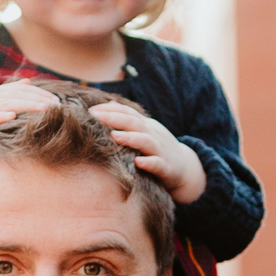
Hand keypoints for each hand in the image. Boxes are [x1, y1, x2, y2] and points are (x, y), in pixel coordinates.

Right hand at [0, 84, 59, 169]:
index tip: (58, 100)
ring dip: (25, 106)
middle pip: (15, 95)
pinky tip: (11, 117)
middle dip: (38, 99)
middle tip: (59, 105)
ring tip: (44, 110)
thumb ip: (7, 93)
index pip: (19, 90)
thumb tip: (28, 81)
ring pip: (3, 105)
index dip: (38, 93)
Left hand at [87, 99, 207, 204]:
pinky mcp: (167, 168)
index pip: (127, 113)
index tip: (90, 111)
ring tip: (114, 136)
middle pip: (134, 123)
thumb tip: (108, 106)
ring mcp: (161, 151)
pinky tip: (138, 162)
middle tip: (95, 117)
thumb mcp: (144, 132)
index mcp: (146, 126)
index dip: (110, 109)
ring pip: (146, 141)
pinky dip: (149, 162)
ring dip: (130, 138)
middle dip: (114, 118)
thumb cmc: (157, 150)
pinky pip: (158, 164)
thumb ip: (128, 121)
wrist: (186, 168)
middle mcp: (153, 135)